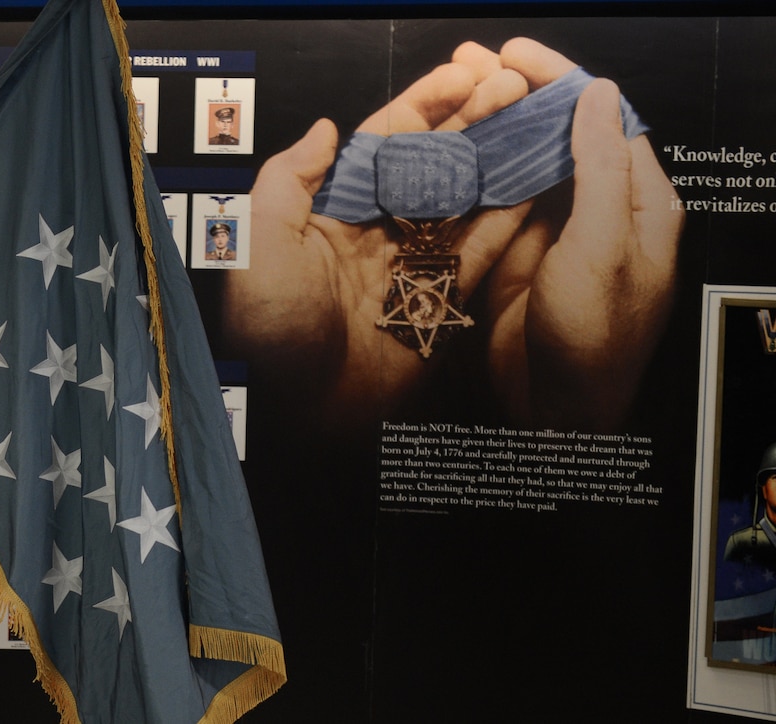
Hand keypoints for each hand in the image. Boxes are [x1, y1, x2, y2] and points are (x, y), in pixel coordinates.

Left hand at [225, 42, 530, 424]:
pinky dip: (506, 221)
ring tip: (531, 120)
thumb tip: (325, 127)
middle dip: (470, 123)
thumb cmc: (268, 328)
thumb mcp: (259, 240)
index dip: (423, 106)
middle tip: (512, 85)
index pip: (383, 145)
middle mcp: (374, 235)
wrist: (295, 412)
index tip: (462, 74)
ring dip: (495, 161)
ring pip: (461, 202)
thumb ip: (290, 178)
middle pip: (431, 165)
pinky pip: (477, 255)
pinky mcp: (437, 304)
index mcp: (331, 214)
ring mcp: (409, 268)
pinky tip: (532, 185)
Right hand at [484, 39, 682, 429]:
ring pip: (527, 164)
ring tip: (457, 91)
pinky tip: (452, 146)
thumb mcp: (605, 245)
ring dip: (497, 127)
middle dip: (523, 94)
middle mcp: (599, 210)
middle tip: (476, 62)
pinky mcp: (517, 254)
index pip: (604, 120)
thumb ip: (602, 169)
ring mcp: (555, 232)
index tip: (518, 54)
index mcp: (640, 203)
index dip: (562, 81)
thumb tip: (598, 96)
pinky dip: (478, 171)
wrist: (553, 409)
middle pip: (563, 135)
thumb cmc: (594, 336)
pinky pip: (499, 202)